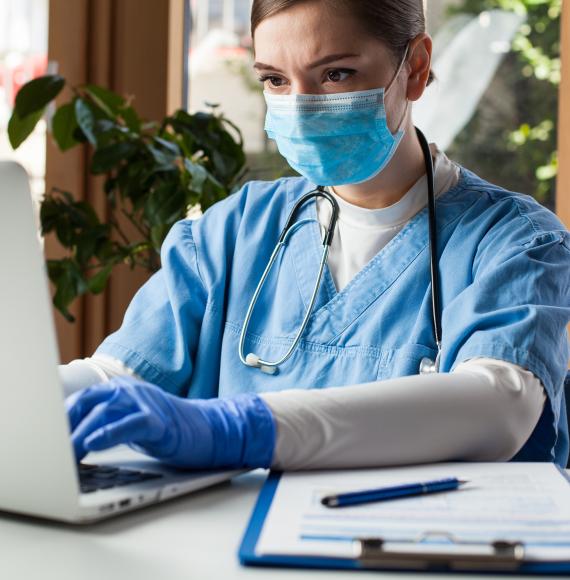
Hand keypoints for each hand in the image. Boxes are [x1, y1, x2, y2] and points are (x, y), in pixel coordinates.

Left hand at [66, 376, 275, 468]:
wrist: (208, 430)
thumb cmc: (167, 430)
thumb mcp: (132, 420)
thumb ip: (108, 420)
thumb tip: (73, 437)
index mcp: (122, 389)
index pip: (84, 398)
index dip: (63, 417)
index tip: (48, 437)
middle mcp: (131, 391)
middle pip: (89, 402)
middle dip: (66, 426)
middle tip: (51, 450)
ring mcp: (146, 403)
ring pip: (105, 412)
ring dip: (80, 434)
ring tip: (65, 454)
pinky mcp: (160, 421)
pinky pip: (130, 424)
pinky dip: (109, 432)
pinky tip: (93, 444)